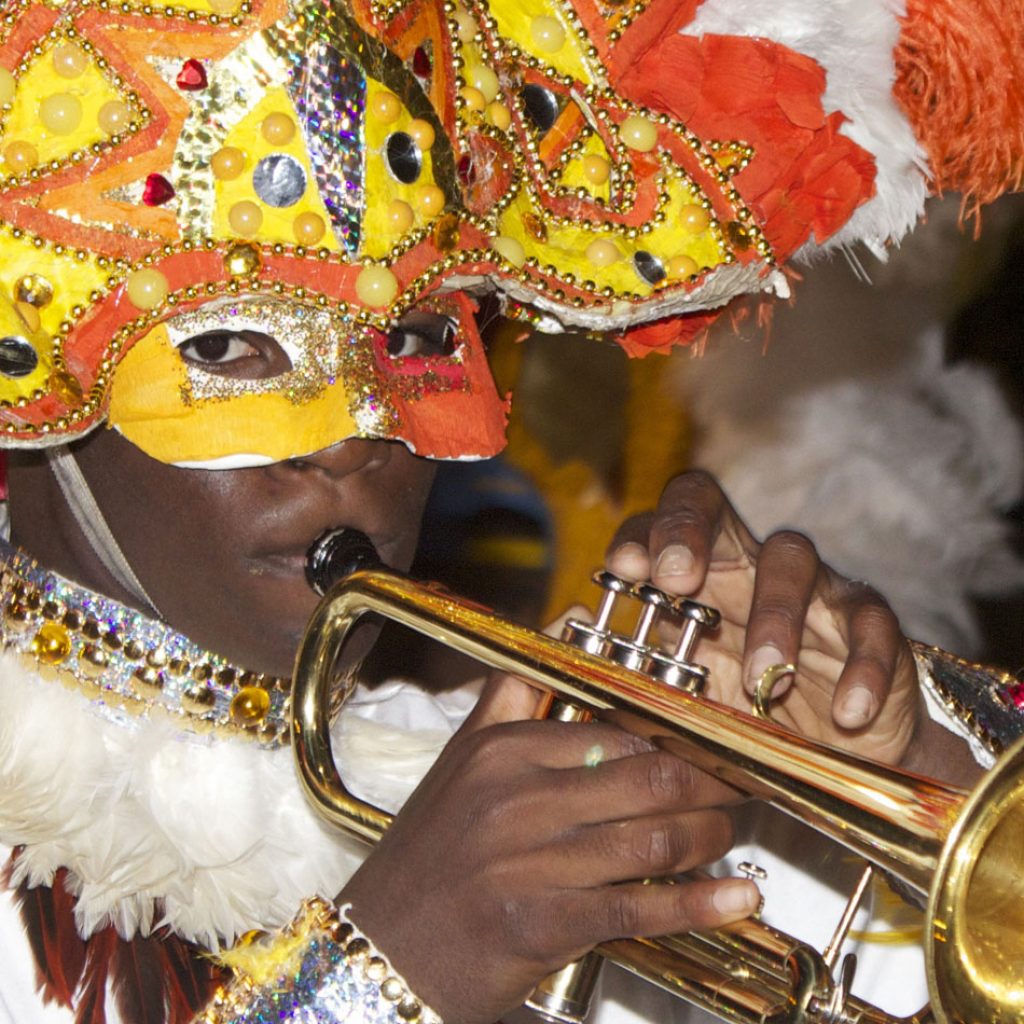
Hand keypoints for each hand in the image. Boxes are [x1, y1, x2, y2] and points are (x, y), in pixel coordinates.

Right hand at [340, 672, 758, 1023]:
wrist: (381, 947)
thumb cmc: (428, 857)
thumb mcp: (459, 763)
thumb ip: (510, 699)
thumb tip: (558, 632)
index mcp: (501, 750)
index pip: (616, 733)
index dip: (676, 743)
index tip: (707, 750)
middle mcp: (515, 798)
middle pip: (648, 780)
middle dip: (710, 787)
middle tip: (738, 790)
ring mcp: (528, 862)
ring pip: (652, 840)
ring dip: (709, 840)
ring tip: (727, 837)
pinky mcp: (541, 924)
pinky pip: (639, 907)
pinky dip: (699, 904)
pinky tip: (736, 898)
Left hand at [606, 470, 978, 779]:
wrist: (832, 760)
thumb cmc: (745, 719)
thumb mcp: (682, 699)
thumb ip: (631, 672)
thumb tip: (564, 647)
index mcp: (699, 577)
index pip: (661, 523)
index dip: (640, 534)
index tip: (622, 571)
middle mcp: (747, 566)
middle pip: (714, 506)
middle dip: (688, 529)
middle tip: (676, 577)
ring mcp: (811, 588)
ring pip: (791, 559)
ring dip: (777, 616)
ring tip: (767, 679)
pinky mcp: (871, 625)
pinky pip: (873, 626)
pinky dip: (863, 669)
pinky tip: (847, 713)